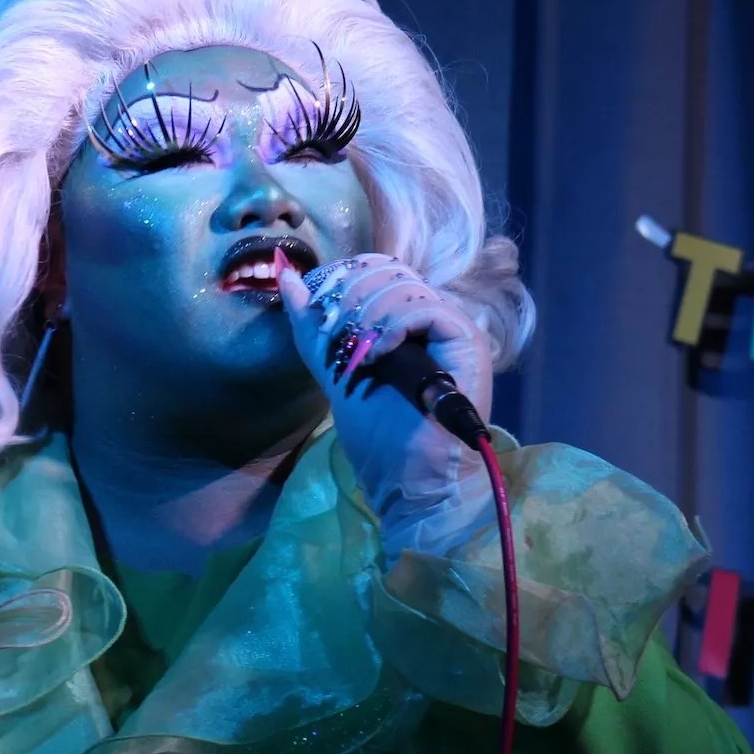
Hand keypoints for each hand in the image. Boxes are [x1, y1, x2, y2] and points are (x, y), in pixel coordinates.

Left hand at [274, 249, 493, 547]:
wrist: (411, 483)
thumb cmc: (381, 440)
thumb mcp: (334, 372)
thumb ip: (313, 327)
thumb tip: (287, 277)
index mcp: (406, 323)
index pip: (376, 270)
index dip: (344, 280)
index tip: (321, 313)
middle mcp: (433, 321)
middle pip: (388, 270)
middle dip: (349, 297)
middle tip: (336, 338)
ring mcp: (452, 330)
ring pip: (403, 285)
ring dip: (366, 316)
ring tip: (359, 355)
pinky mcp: (467, 343)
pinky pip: (424, 308)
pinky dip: (392, 326)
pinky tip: (379, 354)